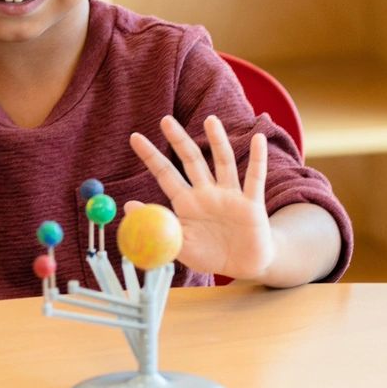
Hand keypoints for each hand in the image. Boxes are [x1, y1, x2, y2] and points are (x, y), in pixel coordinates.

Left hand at [128, 115, 275, 281]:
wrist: (243, 267)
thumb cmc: (210, 255)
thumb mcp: (178, 245)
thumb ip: (157, 225)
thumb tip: (128, 206)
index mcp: (186, 203)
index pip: (165, 174)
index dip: (151, 156)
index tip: (135, 137)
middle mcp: (207, 193)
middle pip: (192, 161)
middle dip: (179, 141)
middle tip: (166, 120)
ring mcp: (230, 196)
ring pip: (223, 163)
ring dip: (218, 141)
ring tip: (211, 120)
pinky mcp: (251, 204)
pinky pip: (254, 178)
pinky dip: (257, 159)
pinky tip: (258, 139)